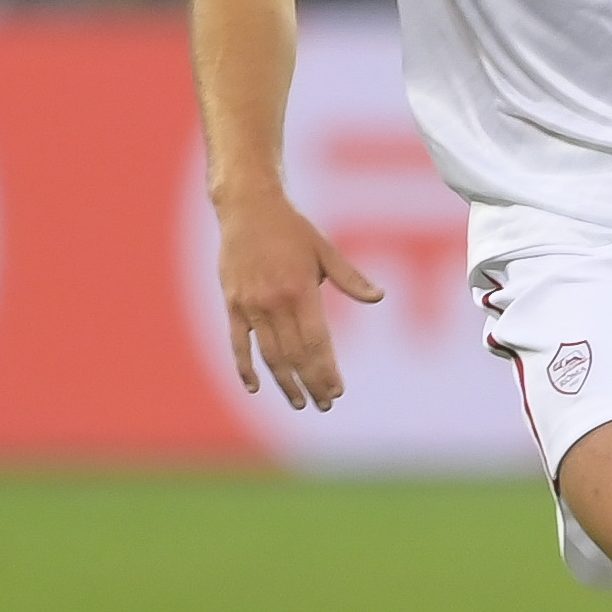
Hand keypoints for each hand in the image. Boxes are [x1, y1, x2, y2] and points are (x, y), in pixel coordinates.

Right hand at [214, 190, 383, 409]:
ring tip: (299, 402)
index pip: (317, 342)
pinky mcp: (232, 304)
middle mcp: (274, 302)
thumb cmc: (292, 229)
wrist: (248, 207)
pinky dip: (244, 366)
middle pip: (295, 355)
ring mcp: (250, 305)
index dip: (326, 370)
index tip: (337, 390)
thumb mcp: (325, 250)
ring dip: (284, 382)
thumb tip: (379, 297)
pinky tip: (255, 386)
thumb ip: (350, 278)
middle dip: (311, 383)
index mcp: (301, 290)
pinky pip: (238, 343)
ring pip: (269, 354)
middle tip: (324, 404)